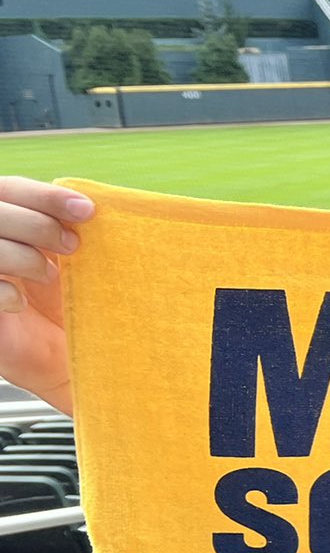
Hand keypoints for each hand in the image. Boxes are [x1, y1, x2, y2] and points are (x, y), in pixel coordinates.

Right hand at [0, 178, 88, 414]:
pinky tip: (20, 304)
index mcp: (13, 224)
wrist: (67, 362)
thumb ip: (73, 232)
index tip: (87, 210)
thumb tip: (97, 207)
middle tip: (72, 246)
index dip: (45, 196)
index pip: (13, 190)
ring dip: (22, 256)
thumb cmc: (72, 307)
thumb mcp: (78, 266)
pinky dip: (2, 290)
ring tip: (50, 276)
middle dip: (37, 223)